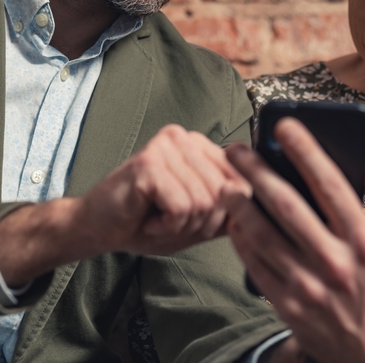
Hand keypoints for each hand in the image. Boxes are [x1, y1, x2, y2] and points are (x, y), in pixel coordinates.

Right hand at [0, 125, 250, 285]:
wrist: (97, 227)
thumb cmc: (148, 221)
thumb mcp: (199, 217)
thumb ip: (230, 206)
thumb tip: (267, 203)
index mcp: (201, 145)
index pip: (243, 183)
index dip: (222, 215)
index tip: (188, 217)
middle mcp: (185, 137)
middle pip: (226, 195)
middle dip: (200, 223)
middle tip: (168, 220)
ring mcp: (167, 146)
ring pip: (205, 203)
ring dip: (180, 226)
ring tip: (156, 218)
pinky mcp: (150, 162)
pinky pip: (183, 207)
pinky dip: (166, 226)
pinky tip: (147, 218)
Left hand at [226, 118, 364, 362]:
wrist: (364, 356)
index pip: (332, 185)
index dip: (306, 151)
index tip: (285, 126)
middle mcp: (335, 262)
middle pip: (289, 205)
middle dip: (259, 171)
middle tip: (237, 149)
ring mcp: (308, 285)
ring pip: (264, 235)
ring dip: (241, 205)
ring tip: (227, 182)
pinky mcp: (286, 303)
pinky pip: (256, 265)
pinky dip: (242, 239)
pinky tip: (234, 220)